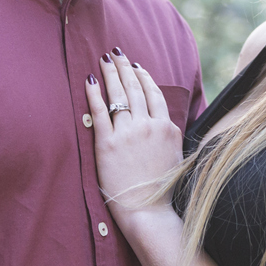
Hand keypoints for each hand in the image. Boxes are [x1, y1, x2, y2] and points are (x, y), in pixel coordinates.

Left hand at [84, 50, 184, 222]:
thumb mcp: (175, 156)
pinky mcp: (107, 145)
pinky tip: (89, 80)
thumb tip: (165, 124)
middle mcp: (148, 126)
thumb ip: (169, 135)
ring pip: (119, 95)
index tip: (136, 66)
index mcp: (166, 128)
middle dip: (125, 68)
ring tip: (104, 59)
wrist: (147, 211)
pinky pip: (98, 112)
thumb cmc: (161, 190)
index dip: (144, 77)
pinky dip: (93, 94)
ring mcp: (127, 134)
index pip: (154, 94)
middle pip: (135, 89)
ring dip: (111, 74)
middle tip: (116, 53)